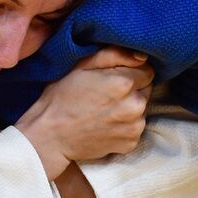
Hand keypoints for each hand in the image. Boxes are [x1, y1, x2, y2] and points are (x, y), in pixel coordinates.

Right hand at [17, 47, 152, 178]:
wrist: (50, 137)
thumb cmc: (62, 97)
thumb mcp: (81, 65)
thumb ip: (114, 54)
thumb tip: (142, 56)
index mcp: (123, 82)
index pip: (147, 70)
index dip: (130, 71)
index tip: (113, 77)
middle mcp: (135, 106)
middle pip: (146, 89)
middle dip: (132, 88)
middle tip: (107, 93)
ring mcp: (134, 127)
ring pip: (142, 108)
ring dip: (130, 107)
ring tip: (105, 109)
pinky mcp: (131, 143)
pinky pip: (136, 127)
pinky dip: (125, 125)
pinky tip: (106, 123)